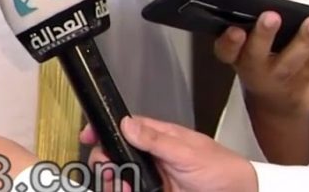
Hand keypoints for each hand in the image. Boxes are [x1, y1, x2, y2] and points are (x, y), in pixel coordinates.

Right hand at [81, 116, 257, 191]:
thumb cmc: (220, 169)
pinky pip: (132, 190)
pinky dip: (123, 191)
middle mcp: (153, 156)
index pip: (124, 128)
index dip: (104, 130)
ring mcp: (153, 177)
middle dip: (105, 162)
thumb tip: (126, 123)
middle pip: (117, 155)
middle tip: (106, 170)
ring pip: (122, 177)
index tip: (88, 136)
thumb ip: (155, 139)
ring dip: (114, 182)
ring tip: (120, 187)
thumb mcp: (186, 151)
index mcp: (160, 138)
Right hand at [213, 12, 308, 115]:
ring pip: (292, 60)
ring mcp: (281, 76)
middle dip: (264, 36)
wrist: (276, 98)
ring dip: (303, 41)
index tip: (235, 30)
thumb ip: (245, 27)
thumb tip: (259, 3)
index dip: (230, 41)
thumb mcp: (241, 48)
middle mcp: (255, 69)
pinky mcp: (304, 78)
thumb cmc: (257, 59)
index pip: (226, 51)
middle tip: (271, 16)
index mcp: (236, 57)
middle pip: (257, 55)